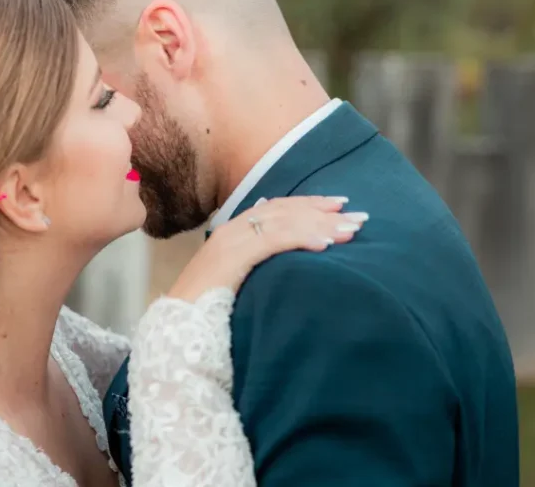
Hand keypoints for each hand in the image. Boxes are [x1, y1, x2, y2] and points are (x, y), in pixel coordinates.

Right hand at [166, 196, 366, 302]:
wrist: (176, 329)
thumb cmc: (207, 314)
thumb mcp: (237, 283)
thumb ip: (257, 267)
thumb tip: (287, 266)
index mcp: (232, 232)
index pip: (276, 208)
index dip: (309, 204)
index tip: (338, 206)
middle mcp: (231, 230)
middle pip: (284, 210)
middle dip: (323, 211)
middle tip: (358, 216)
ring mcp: (230, 241)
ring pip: (283, 222)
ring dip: (320, 224)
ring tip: (350, 231)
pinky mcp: (232, 257)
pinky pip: (273, 242)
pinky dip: (300, 239)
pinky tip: (324, 245)